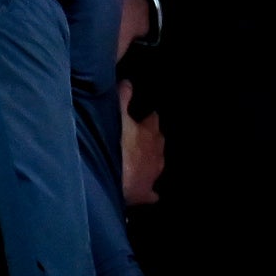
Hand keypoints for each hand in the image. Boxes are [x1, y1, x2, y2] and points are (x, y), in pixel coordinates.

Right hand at [118, 79, 166, 208]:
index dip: (145, 117)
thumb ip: (123, 99)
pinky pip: (150, 193)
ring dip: (148, 161)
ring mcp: (153, 173)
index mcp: (150, 132)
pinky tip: (147, 193)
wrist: (118, 181)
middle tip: (134, 137)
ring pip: (155, 164)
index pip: (152, 119)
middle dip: (149, 139)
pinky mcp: (146, 192)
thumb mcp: (118, 117)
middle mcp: (157, 152)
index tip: (138, 115)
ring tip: (136, 162)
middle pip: (157, 141)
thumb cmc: (117, 147)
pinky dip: (148, 192)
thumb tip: (128, 82)